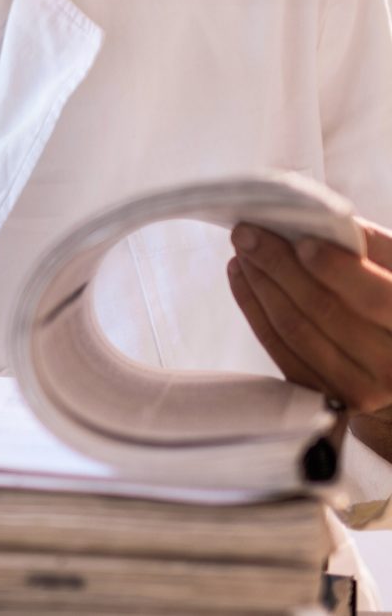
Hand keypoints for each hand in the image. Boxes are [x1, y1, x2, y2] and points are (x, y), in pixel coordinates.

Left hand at [227, 219, 391, 456]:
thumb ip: (375, 250)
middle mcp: (391, 365)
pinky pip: (279, 349)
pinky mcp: (323, 396)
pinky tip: (243, 278)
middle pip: (322, 310)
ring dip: (260, 284)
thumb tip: (323, 223)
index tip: (302, 241)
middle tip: (248, 233)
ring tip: (243, 250)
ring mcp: (357, 388)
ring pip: (294, 329)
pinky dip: (254, 310)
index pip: (375, 298)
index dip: (336, 269)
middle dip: (279, 266)